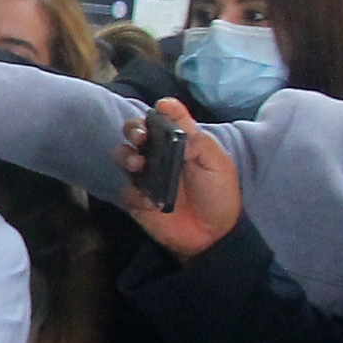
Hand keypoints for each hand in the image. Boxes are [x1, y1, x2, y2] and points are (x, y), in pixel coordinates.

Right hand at [115, 98, 240, 258]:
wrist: (213, 235)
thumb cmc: (219, 195)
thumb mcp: (217, 164)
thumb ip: (197, 140)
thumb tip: (172, 119)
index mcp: (181, 143)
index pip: (168, 119)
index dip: (163, 109)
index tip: (161, 107)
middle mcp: (159, 155)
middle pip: (137, 132)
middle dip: (133, 128)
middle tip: (140, 137)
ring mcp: (146, 176)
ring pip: (123, 155)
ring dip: (125, 155)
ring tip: (137, 165)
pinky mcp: (137, 199)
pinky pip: (126, 189)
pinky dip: (135, 192)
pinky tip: (150, 200)